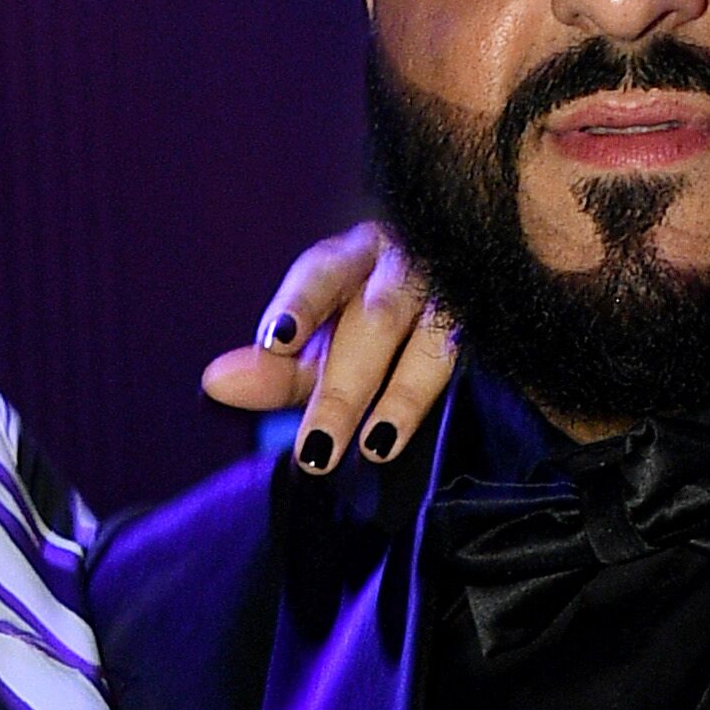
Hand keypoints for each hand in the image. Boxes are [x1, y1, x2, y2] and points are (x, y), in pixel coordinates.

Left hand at [199, 223, 459, 485]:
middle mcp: (407, 264)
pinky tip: (445, 426)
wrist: (464, 300)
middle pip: (376, 319)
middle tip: (316, 450)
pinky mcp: (495, 325)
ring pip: (433, 338)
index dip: (302, 304)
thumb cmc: (371, 328)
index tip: (278, 341)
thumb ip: (273, 370)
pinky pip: (477, 357)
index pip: (323, 275)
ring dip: (405, 395)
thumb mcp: (318, 348)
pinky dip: (458, 392)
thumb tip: (214, 384)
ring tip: (377, 446)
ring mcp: (458, 291)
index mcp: (355, 258)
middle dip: (344, 387)